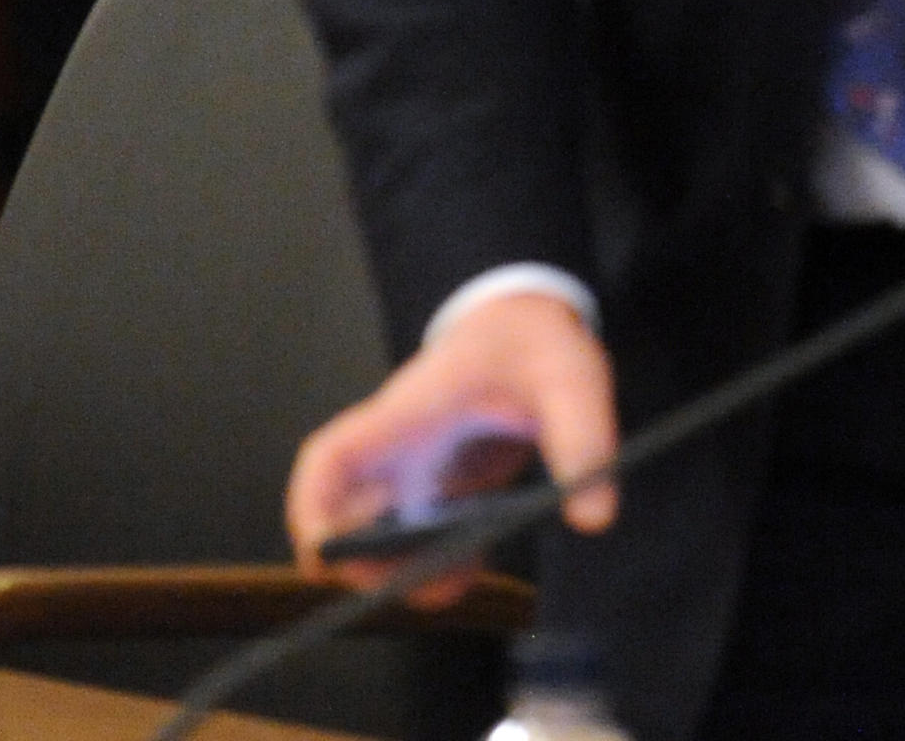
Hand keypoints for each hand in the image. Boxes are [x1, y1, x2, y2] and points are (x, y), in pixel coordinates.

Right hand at [287, 290, 619, 600]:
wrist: (529, 322)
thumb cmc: (534, 343)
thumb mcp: (571, 380)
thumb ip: (583, 439)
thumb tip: (592, 517)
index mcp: (410, 413)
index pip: (333, 457)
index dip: (312, 508)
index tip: (322, 556)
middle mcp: (399, 448)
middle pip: (346, 515)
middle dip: (366, 563)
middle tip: (423, 582)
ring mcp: (417, 470)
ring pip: (378, 534)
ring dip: (402, 570)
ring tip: (455, 582)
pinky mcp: (442, 487)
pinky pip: (418, 537)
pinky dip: (431, 563)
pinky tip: (467, 573)